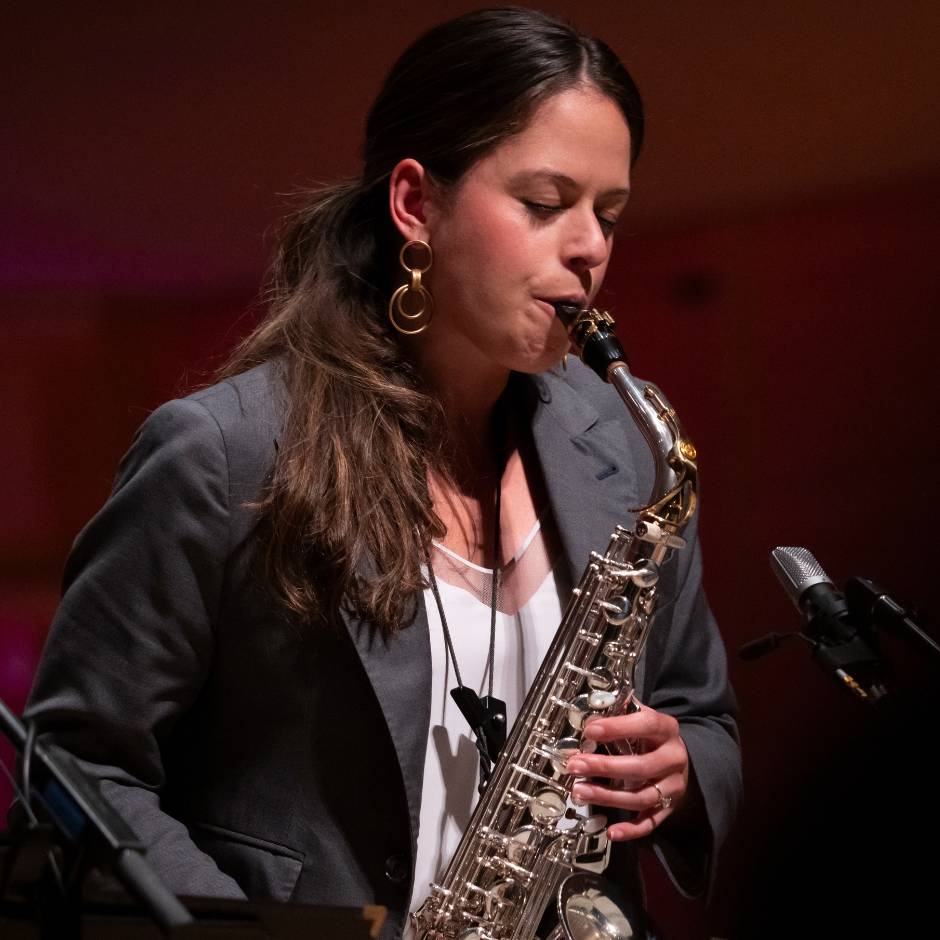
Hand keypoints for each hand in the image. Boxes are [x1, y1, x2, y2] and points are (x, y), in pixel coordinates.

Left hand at [565, 704, 688, 840]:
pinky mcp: (668, 808)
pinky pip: (650, 823)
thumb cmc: (650, 735)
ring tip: (579, 791)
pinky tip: (611, 831)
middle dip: (604, 767)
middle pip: (641, 767)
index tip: (589, 730)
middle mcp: (673, 758)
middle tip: (575, 765)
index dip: (617, 728)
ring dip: (608, 797)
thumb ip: (620, 709)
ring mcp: (673, 786)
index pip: (645, 725)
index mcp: (666, 730)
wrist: (677, 758)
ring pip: (641, 797)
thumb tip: (594, 703)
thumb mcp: (641, 717)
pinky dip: (631, 830)